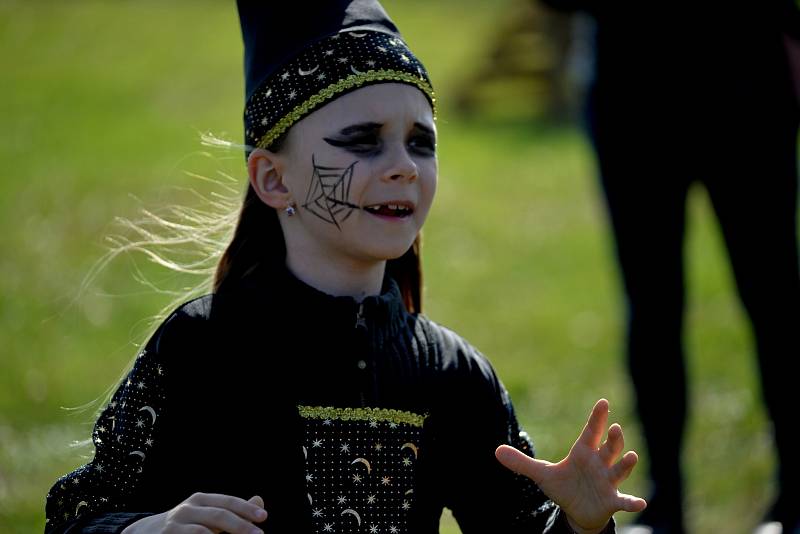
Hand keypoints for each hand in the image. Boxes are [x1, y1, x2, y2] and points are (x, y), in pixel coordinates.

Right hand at [121, 493, 266, 533]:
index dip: (246, 509)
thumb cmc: (186, 523)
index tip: (264, 517)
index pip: (227, 502)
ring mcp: (175, 525)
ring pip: (203, 533)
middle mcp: (188, 509)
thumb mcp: (207, 513)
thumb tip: (260, 501)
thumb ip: (233, 510)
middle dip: (241, 527)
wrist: (145, 533)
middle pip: (218, 516)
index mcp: (201, 500)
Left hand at [495, 399, 645, 533]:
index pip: (591, 431)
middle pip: (608, 447)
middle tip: (615, 427)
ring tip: (631, 456)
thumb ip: (521, 462)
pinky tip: (640, 503)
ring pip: (619, 469)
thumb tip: (495, 451)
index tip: (603, 402)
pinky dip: (631, 501)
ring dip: (626, 463)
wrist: (577, 511)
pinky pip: (624, 500)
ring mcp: (608, 481)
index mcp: (583, 452)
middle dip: (613, 438)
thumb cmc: (564, 486)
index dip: (597, 417)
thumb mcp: (542, 474)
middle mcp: (599, 463)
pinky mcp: (612, 500)